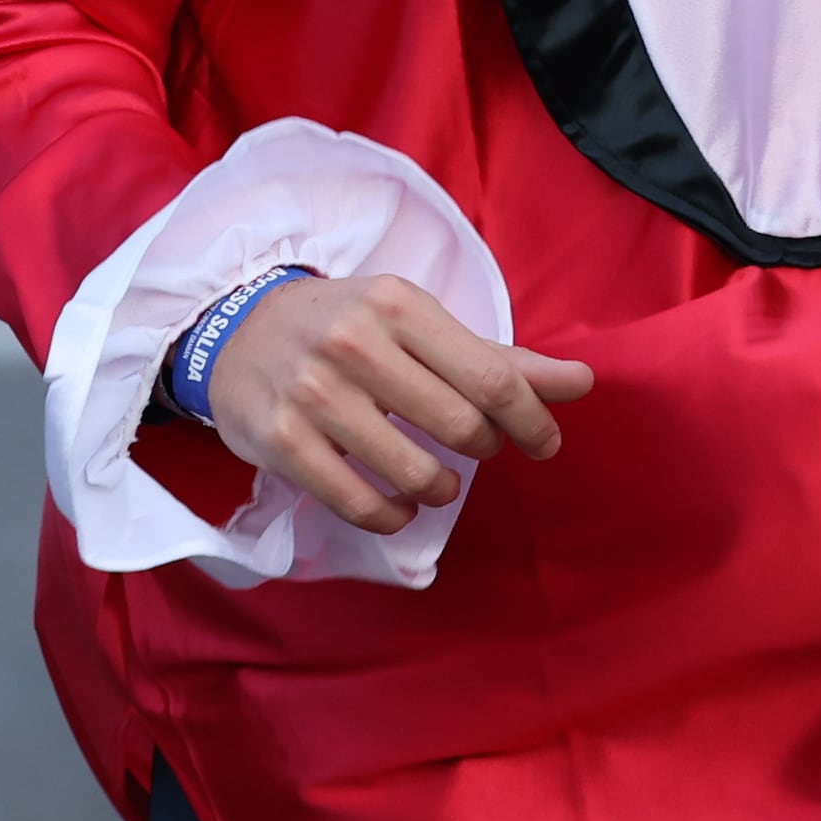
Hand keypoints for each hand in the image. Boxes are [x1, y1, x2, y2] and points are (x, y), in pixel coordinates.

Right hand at [196, 274, 594, 537]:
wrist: (239, 332)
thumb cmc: (347, 327)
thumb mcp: (416, 323)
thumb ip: (498, 359)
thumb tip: (582, 384)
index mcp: (398, 304)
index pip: (491, 377)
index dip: (532, 421)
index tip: (544, 444)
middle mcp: (355, 344)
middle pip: (460, 426)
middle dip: (484, 449)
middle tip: (478, 449)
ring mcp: (314, 394)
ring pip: (414, 472)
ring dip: (440, 489)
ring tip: (438, 481)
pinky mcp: (281, 441)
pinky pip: (360, 504)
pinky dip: (394, 516)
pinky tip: (399, 505)